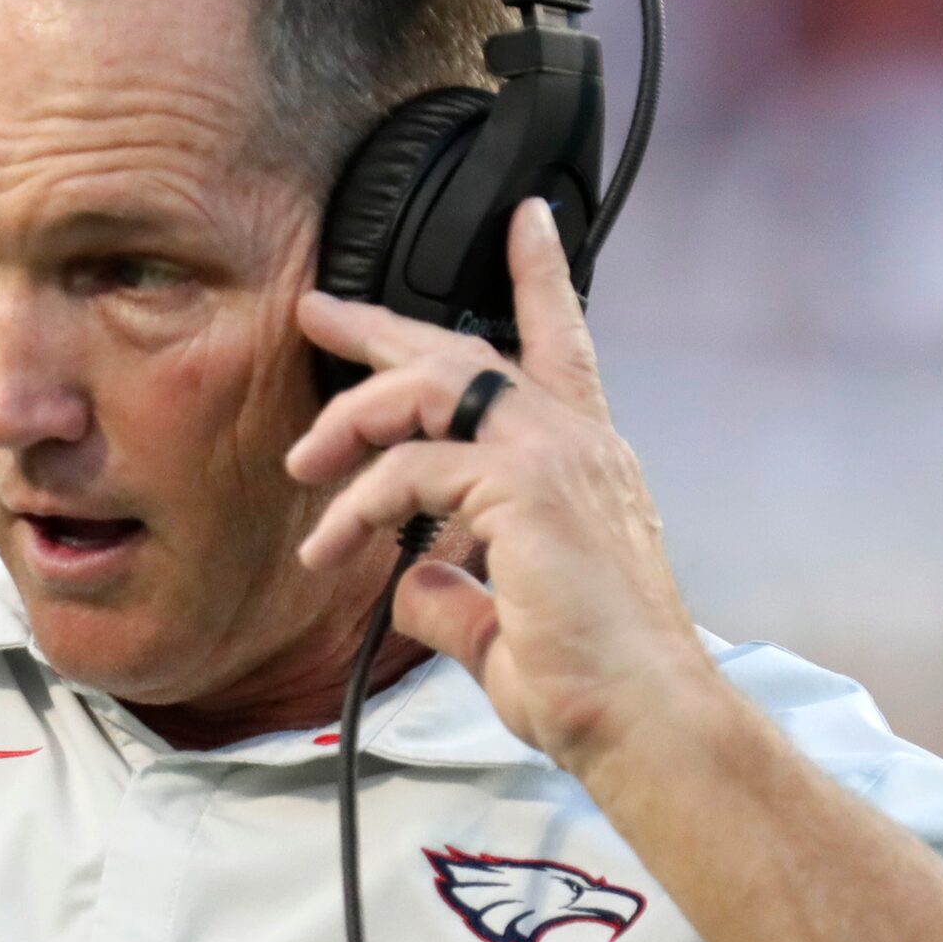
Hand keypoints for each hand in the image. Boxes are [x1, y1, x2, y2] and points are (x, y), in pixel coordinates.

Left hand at [287, 198, 724, 773]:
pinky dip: (360, 502)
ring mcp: (554, 456)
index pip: (562, 347)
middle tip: (317, 311)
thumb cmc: (588, 684)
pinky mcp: (524, 486)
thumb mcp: (501, 626)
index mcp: (584, 462)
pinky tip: (334, 547)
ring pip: (428, 386)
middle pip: (465, 349)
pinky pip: (412, 466)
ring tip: (301, 463)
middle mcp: (577, 442)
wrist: (641, 720)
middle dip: (383, 327)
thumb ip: (451, 592)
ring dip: (351, 417)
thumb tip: (406, 580)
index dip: (541, 278)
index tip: (526, 221)